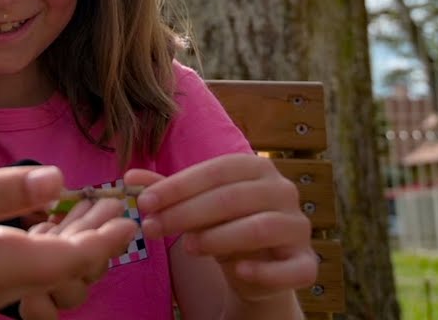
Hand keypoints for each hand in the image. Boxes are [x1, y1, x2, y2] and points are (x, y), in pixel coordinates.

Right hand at [0, 166, 136, 314]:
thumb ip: (4, 189)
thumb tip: (58, 180)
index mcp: (2, 267)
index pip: (70, 260)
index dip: (103, 241)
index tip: (128, 221)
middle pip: (63, 271)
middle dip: (94, 239)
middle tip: (113, 206)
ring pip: (43, 273)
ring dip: (70, 241)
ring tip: (84, 208)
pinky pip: (22, 271)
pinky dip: (43, 246)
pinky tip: (39, 221)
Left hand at [126, 155, 316, 304]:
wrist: (256, 268)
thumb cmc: (223, 227)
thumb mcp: (193, 208)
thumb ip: (166, 192)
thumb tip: (130, 177)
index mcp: (257, 168)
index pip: (216, 171)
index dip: (178, 186)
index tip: (144, 203)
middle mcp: (283, 191)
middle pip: (233, 198)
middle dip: (187, 213)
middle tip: (153, 228)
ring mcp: (299, 226)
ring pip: (261, 226)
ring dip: (220, 237)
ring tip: (188, 247)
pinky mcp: (307, 263)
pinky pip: (292, 267)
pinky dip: (265, 270)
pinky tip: (237, 270)